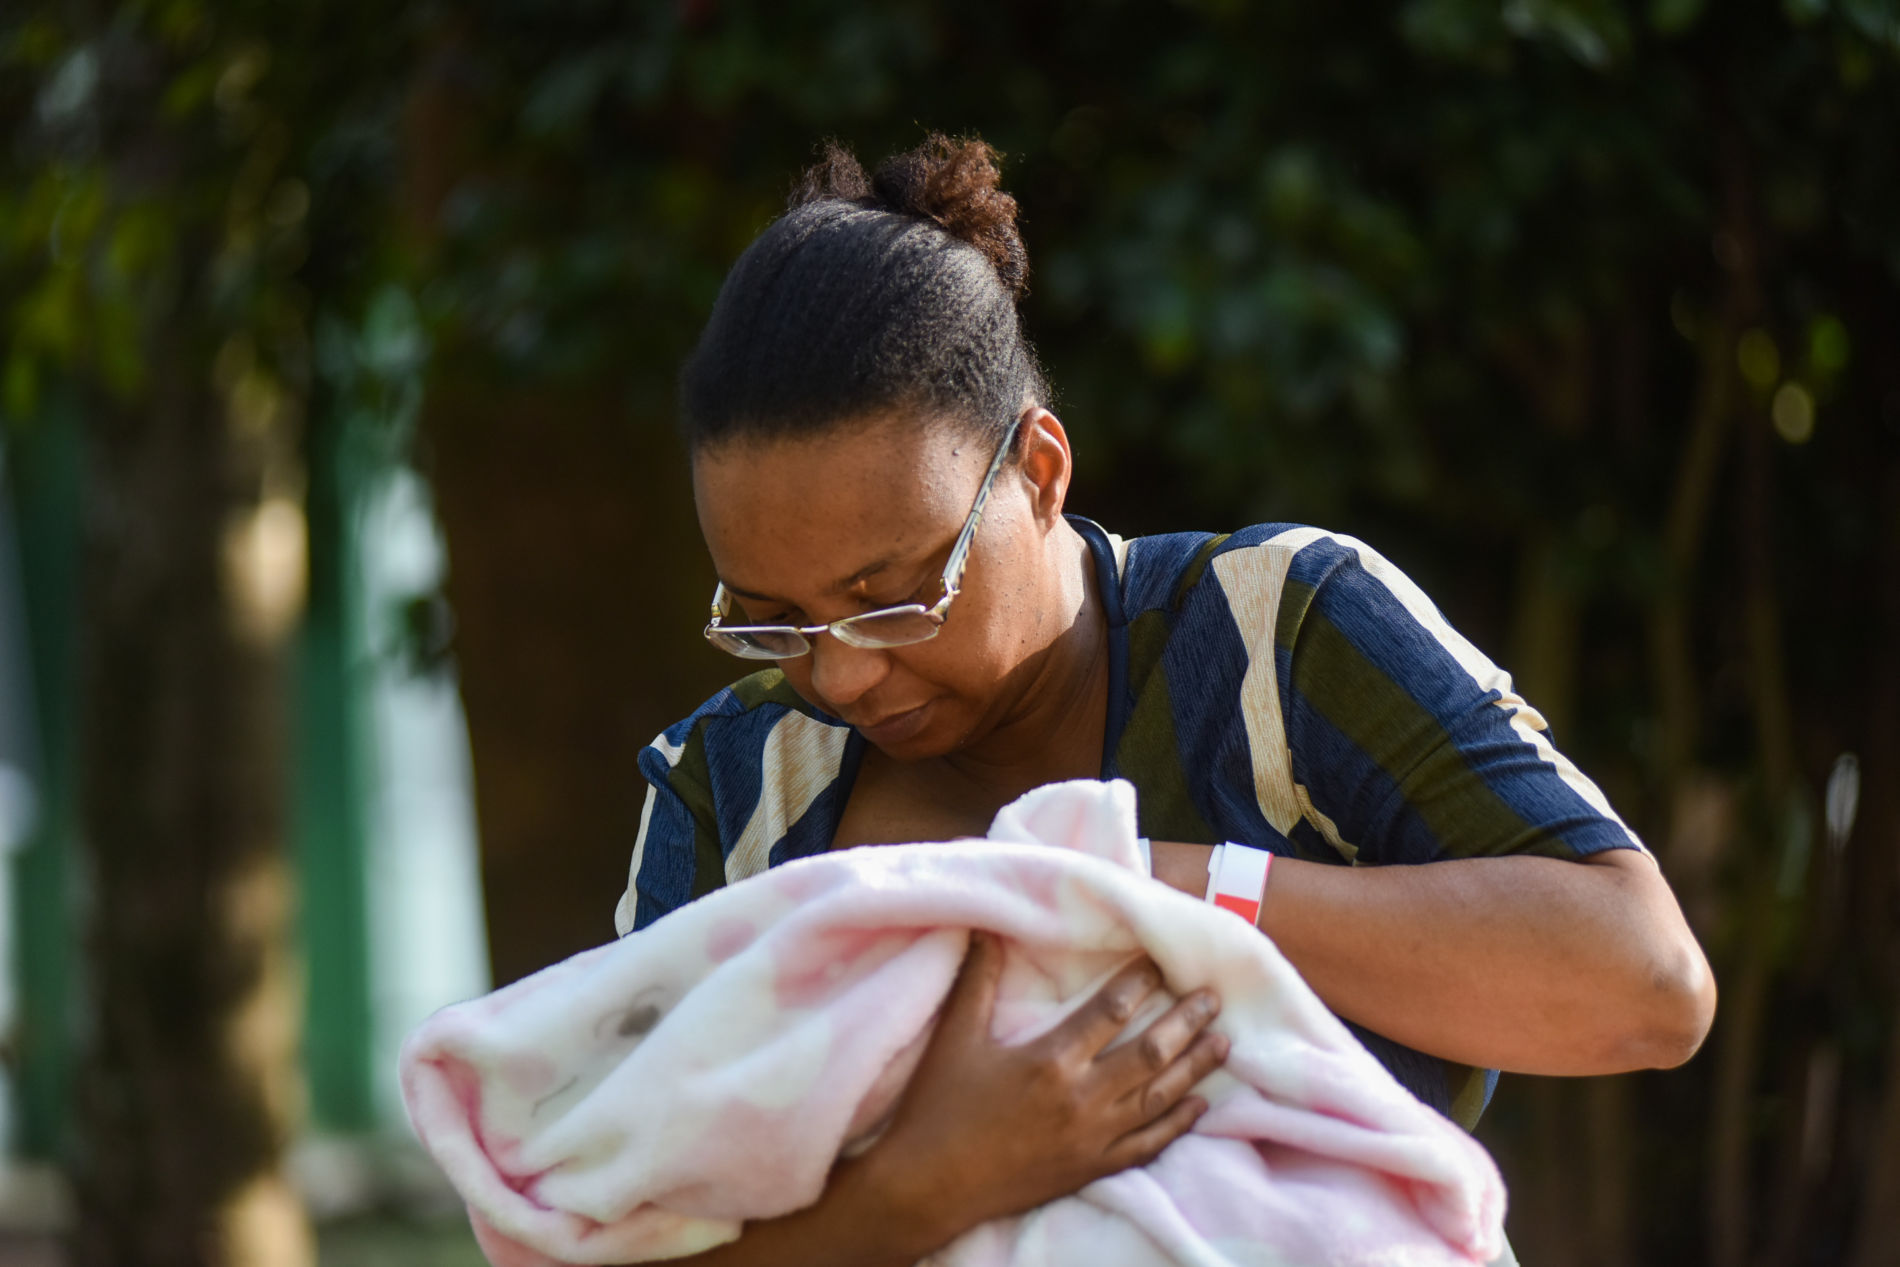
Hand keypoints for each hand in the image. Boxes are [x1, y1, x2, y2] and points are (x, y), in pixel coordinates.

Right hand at [860, 933, 1227, 1254]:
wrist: (930, 1186)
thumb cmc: (938, 1109)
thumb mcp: (955, 1038)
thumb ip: (977, 981)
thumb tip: (985, 929)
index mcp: (1050, 1060)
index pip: (1110, 1011)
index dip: (1140, 982)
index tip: (1160, 962)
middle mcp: (1081, 1098)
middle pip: (1150, 1052)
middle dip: (1186, 1021)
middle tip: (1212, 996)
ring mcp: (1092, 1138)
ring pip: (1159, 1097)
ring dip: (1195, 1067)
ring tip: (1222, 1041)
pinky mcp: (1092, 1168)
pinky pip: (1147, 1145)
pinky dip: (1177, 1124)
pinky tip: (1199, 1105)